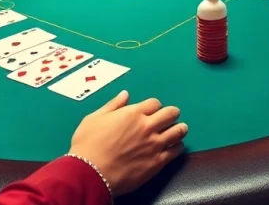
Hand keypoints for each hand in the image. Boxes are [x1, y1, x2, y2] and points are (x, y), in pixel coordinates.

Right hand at [69, 91, 187, 196]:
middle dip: (172, 114)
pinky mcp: (158, 162)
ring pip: (178, 131)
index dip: (154, 106)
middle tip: (171, 117)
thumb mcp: (95, 118)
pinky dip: (178, 146)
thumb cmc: (88, 145)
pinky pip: (176, 151)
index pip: (155, 103)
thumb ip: (113, 105)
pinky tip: (175, 146)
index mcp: (133, 113)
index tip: (153, 111)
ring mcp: (155, 144)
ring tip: (180, 129)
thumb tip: (125, 94)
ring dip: (180, 128)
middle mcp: (147, 126)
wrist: (90, 172)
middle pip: (171, 113)